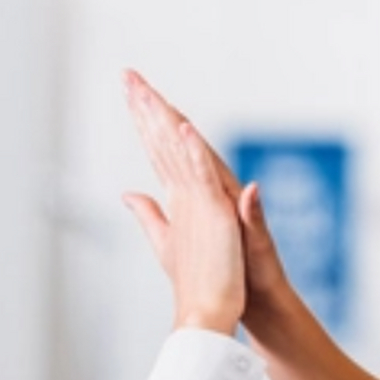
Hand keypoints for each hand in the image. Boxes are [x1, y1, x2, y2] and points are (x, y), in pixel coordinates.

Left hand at [122, 72, 245, 333]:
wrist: (251, 302)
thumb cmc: (218, 277)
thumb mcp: (172, 241)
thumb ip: (153, 214)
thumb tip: (130, 193)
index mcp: (190, 194)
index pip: (162, 148)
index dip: (144, 121)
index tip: (127, 94)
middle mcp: (204, 188)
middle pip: (173, 140)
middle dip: (150, 108)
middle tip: (129, 77)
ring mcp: (217, 197)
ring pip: (191, 150)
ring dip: (171, 119)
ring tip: (152, 91)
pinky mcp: (226, 213)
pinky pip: (212, 179)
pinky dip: (199, 154)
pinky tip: (187, 131)